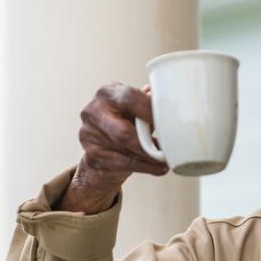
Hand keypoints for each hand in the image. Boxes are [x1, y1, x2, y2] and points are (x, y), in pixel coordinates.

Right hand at [57, 82, 168, 213]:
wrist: (102, 152)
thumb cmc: (123, 125)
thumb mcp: (134, 111)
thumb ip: (147, 106)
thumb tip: (171, 105)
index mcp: (107, 93)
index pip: (129, 97)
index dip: (149, 110)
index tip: (168, 121)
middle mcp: (93, 111)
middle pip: (124, 132)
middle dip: (148, 143)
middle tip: (168, 148)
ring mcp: (89, 134)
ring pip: (125, 150)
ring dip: (150, 157)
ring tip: (166, 159)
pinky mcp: (91, 155)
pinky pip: (122, 163)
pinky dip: (145, 167)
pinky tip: (158, 168)